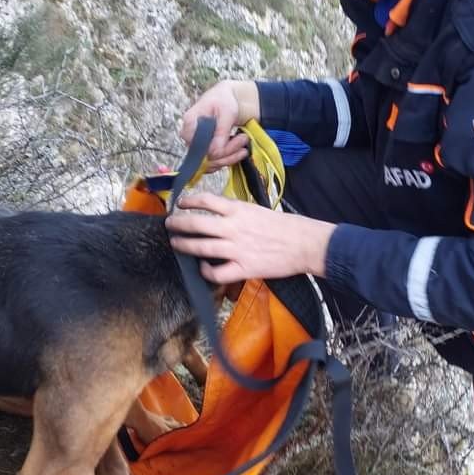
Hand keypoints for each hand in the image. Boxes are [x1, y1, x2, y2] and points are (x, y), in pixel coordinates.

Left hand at [166, 190, 334, 284]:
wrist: (303, 244)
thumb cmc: (283, 226)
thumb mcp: (256, 210)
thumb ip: (236, 211)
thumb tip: (216, 212)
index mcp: (239, 210)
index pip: (206, 201)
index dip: (189, 201)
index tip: (180, 203)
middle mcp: (234, 228)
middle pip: (196, 224)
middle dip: (178, 224)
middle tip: (170, 224)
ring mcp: (237, 249)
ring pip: (201, 247)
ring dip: (184, 245)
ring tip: (176, 243)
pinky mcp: (243, 268)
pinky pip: (217, 273)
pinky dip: (206, 271)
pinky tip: (204, 268)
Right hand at [179, 80, 260, 170]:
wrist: (223, 100)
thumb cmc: (223, 101)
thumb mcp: (227, 112)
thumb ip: (221, 131)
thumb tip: (215, 151)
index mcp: (190, 122)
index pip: (200, 145)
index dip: (217, 148)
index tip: (235, 139)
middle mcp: (188, 136)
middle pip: (205, 156)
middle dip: (228, 151)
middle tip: (244, 138)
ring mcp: (193, 146)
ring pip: (210, 163)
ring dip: (230, 157)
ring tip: (244, 143)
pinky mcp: (201, 152)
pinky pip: (212, 164)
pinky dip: (227, 160)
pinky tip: (239, 151)